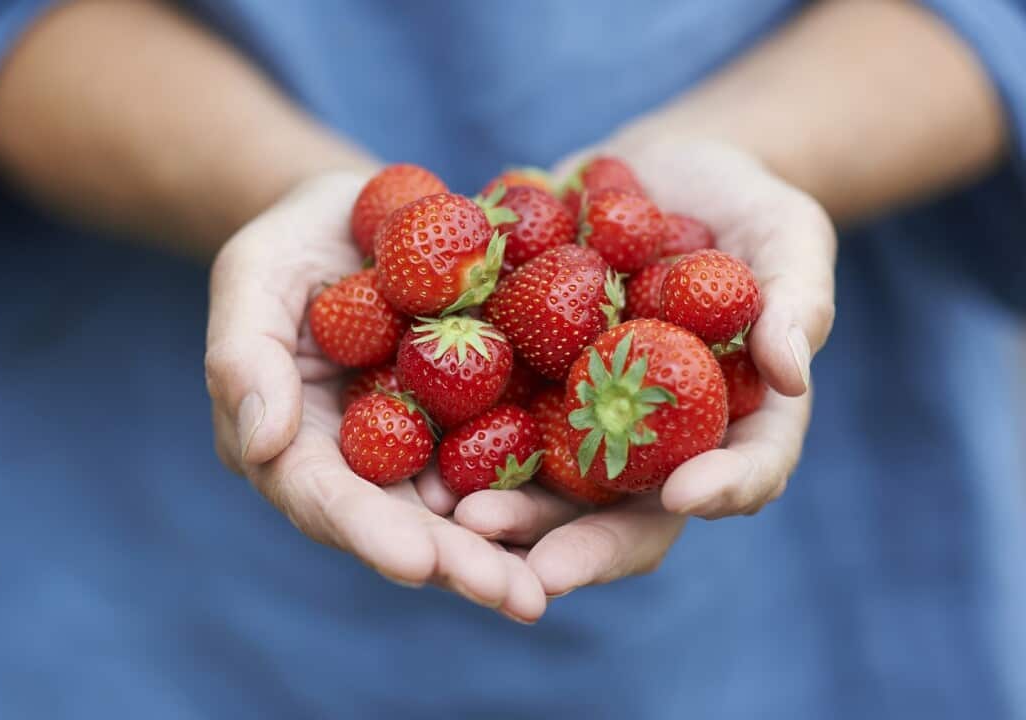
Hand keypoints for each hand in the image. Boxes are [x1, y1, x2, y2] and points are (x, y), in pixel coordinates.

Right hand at [205, 172, 547, 621]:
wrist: (364, 213)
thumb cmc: (291, 243)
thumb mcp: (252, 277)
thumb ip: (243, 356)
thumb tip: (261, 445)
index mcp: (298, 446)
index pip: (326, 498)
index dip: (370, 532)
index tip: (416, 562)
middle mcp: (367, 464)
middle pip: (408, 524)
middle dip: (458, 564)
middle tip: (516, 598)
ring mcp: (429, 445)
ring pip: (469, 508)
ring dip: (511, 549)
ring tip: (553, 585)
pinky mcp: (484, 415)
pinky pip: (517, 453)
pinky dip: (550, 486)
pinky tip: (599, 513)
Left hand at [453, 138, 835, 596]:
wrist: (655, 172)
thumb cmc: (746, 205)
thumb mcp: (788, 235)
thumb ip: (799, 301)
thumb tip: (792, 374)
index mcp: (729, 421)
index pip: (741, 472)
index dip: (721, 489)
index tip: (686, 495)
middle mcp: (651, 440)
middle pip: (626, 510)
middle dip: (584, 541)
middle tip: (540, 568)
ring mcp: (582, 417)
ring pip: (548, 485)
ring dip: (510, 511)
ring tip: (463, 519)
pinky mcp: (524, 381)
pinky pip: (489, 420)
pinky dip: (454, 441)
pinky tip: (413, 452)